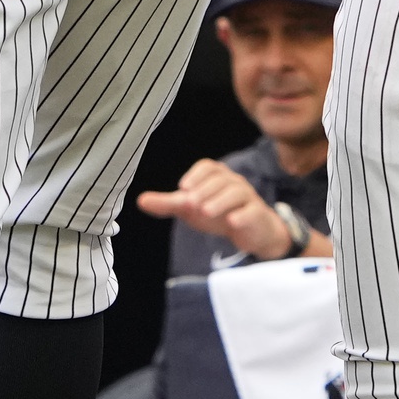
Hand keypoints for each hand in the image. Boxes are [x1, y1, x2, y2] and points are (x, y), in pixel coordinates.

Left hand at [137, 157, 310, 259]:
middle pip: (221, 179)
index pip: (208, 167)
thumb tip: (140, 201)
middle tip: (190, 204)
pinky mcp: (257, 214)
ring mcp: (248, 197)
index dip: (196, 175)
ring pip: (237, 193)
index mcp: (217, 177)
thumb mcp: (191, 208)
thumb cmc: (218, 213)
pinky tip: (232, 222)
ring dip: (220, 201)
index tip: (183, 188)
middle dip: (205, 191)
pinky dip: (243, 215)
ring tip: (205, 212)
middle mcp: (234, 182)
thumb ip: (168, 204)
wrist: (250, 231)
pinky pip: (252, 211)